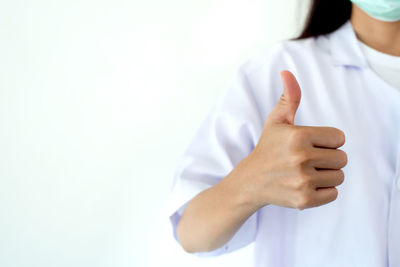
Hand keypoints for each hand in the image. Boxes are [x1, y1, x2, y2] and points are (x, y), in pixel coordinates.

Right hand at [237, 70, 347, 209]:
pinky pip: (333, 194)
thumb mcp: (276, 121)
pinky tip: (305, 185)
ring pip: (339, 176)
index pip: (339, 138)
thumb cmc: (267, 148)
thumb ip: (288, 97)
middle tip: (307, 160)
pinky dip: (323, 191)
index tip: (309, 144)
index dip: (327, 141)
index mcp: (298, 136)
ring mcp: (302, 181)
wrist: (250, 181)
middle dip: (328, 158)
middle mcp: (301, 158)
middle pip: (342, 158)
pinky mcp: (304, 200)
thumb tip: (287, 72)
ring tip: (305, 172)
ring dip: (326, 175)